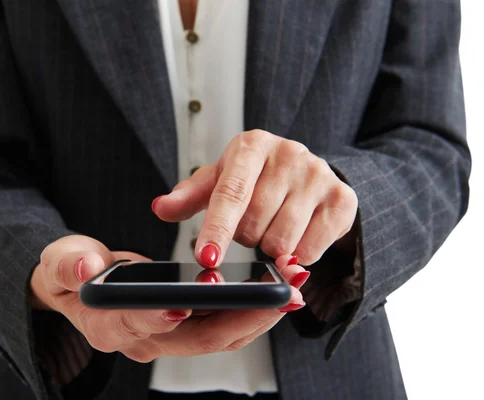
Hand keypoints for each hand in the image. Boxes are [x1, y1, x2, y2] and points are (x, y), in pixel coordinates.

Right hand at [30, 235, 306, 361]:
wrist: (78, 288)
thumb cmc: (70, 275)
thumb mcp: (59, 264)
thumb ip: (68, 266)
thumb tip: (87, 267)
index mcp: (110, 325)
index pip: (141, 324)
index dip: (165, 316)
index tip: (190, 302)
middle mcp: (144, 340)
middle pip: (199, 336)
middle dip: (243, 316)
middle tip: (279, 295)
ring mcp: (168, 337)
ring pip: (220, 335)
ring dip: (258, 315)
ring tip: (291, 291)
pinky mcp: (185, 328)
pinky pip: (223, 326)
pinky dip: (251, 311)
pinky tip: (276, 294)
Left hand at [153, 129, 357, 266]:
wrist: (307, 175)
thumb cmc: (255, 179)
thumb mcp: (219, 181)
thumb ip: (189, 196)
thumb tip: (160, 208)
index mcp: (251, 145)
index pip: (230, 193)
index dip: (217, 229)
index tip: (207, 258)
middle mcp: (289, 154)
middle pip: (253, 224)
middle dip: (245, 236)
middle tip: (251, 223)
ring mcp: (319, 176)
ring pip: (281, 242)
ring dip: (269, 246)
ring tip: (272, 226)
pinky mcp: (342, 200)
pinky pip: (309, 252)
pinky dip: (296, 255)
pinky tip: (295, 235)